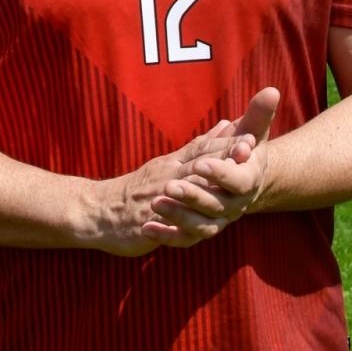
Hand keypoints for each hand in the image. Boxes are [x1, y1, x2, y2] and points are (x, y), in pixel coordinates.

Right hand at [88, 118, 258, 256]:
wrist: (99, 209)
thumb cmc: (138, 189)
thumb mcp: (168, 163)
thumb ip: (199, 147)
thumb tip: (227, 125)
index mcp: (175, 165)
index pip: (204, 151)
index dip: (228, 144)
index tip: (252, 137)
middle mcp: (168, 178)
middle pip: (199, 166)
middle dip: (223, 159)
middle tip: (247, 149)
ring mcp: (158, 199)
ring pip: (184, 192)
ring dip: (203, 185)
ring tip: (217, 178)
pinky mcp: (146, 221)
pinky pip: (162, 224)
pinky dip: (174, 224)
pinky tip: (185, 226)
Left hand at [145, 87, 280, 244]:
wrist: (238, 186)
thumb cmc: (242, 156)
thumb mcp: (249, 134)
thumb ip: (257, 116)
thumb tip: (272, 91)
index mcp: (246, 181)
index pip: (238, 181)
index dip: (221, 173)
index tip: (200, 163)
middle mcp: (232, 205)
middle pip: (215, 205)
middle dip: (193, 195)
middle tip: (170, 185)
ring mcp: (215, 220)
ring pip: (200, 226)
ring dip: (178, 216)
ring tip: (155, 204)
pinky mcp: (196, 232)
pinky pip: (183, 240)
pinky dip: (166, 236)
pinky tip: (147, 229)